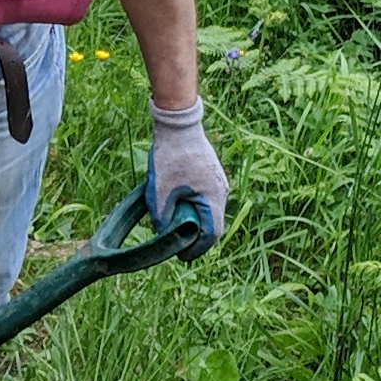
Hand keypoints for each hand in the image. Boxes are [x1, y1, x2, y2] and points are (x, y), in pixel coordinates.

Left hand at [148, 102, 227, 249]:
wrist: (178, 125)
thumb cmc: (169, 157)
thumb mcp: (159, 193)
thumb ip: (162, 218)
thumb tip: (164, 234)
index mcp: (213, 198)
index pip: (211, 235)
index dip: (196, 249)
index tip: (181, 256)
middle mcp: (221, 191)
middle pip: (212, 224)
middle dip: (194, 236)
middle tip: (176, 242)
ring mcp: (218, 181)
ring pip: (209, 210)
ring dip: (193, 219)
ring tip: (174, 223)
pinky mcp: (212, 173)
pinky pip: (206, 197)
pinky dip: (194, 205)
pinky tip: (177, 203)